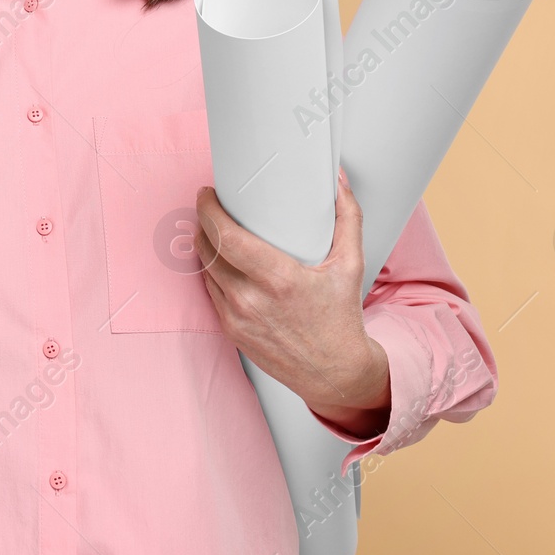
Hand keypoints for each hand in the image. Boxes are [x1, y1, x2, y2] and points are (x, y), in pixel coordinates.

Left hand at [193, 168, 390, 435]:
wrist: (336, 374)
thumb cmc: (342, 319)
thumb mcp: (351, 265)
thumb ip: (347, 217)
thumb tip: (338, 181)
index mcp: (279, 280)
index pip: (227, 237)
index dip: (209, 211)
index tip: (207, 193)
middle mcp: (251, 300)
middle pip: (208, 249)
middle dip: (202, 221)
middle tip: (209, 205)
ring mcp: (237, 318)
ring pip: (205, 269)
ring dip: (204, 245)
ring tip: (213, 227)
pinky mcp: (230, 331)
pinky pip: (210, 291)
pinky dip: (211, 270)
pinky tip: (218, 259)